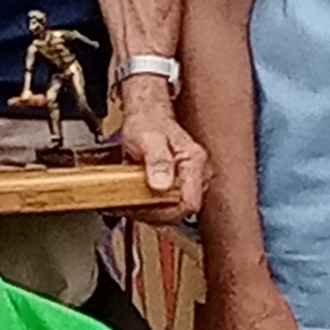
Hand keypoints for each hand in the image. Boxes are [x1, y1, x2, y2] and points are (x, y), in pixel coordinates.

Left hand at [114, 82, 207, 213]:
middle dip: (154, 214)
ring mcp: (193, 180)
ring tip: (130, 204)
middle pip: (181, 211)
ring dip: (151, 212)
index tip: (143, 209)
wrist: (148, 116)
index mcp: (195, 162)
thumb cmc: (148, 123)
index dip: (165, 212)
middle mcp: (199, 173)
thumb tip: (161, 185)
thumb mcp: (148, 139)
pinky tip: (137, 201)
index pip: (189, 203)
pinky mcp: (184, 184)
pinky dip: (152, 206)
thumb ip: (157, 160)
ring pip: (175, 211)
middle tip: (130, 207)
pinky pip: (170, 204)